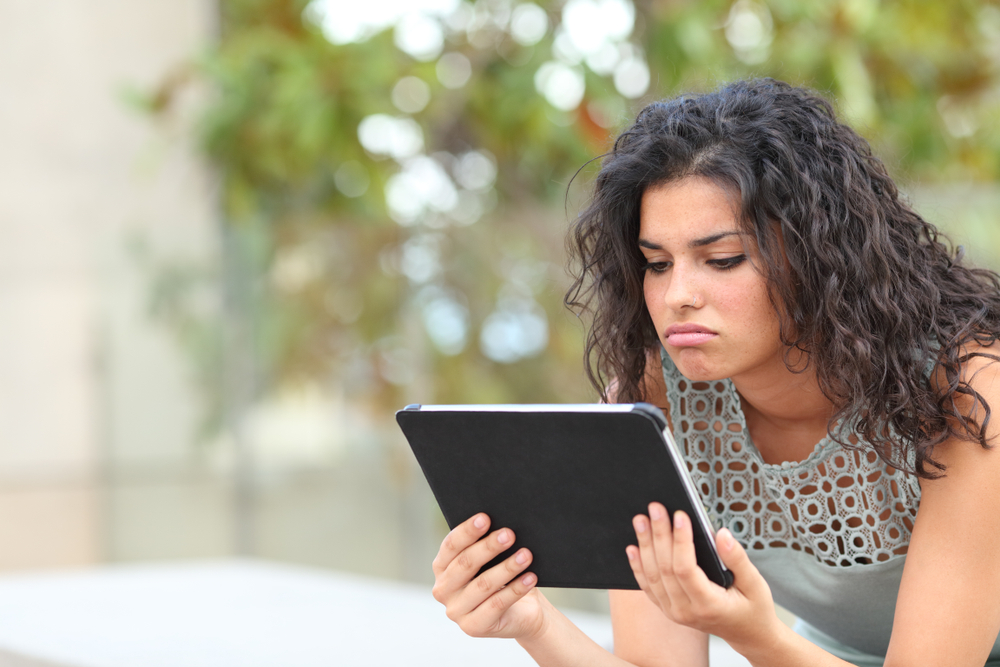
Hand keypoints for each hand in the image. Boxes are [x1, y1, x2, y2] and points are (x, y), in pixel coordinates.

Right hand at [431, 513, 546, 639]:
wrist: (522, 613)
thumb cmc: (504, 578)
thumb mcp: (491, 560)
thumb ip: (486, 545)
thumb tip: (500, 524)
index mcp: (441, 567)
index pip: (451, 545)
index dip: (467, 531)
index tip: (485, 518)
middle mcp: (443, 590)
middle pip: (465, 564)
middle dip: (489, 547)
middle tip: (509, 534)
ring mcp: (456, 611)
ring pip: (483, 585)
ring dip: (507, 567)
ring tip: (526, 555)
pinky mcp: (473, 627)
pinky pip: (497, 604)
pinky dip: (516, 589)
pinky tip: (530, 577)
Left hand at [627, 502, 780, 652]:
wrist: (748, 635)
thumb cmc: (753, 608)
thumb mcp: (755, 583)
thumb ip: (738, 559)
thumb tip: (721, 534)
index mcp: (709, 605)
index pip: (686, 569)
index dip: (680, 541)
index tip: (680, 515)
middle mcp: (686, 612)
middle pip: (665, 569)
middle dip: (659, 535)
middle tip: (655, 508)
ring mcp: (674, 612)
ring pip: (653, 576)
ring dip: (645, 545)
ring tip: (641, 520)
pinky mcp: (668, 609)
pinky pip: (648, 586)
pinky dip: (638, 566)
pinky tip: (632, 548)